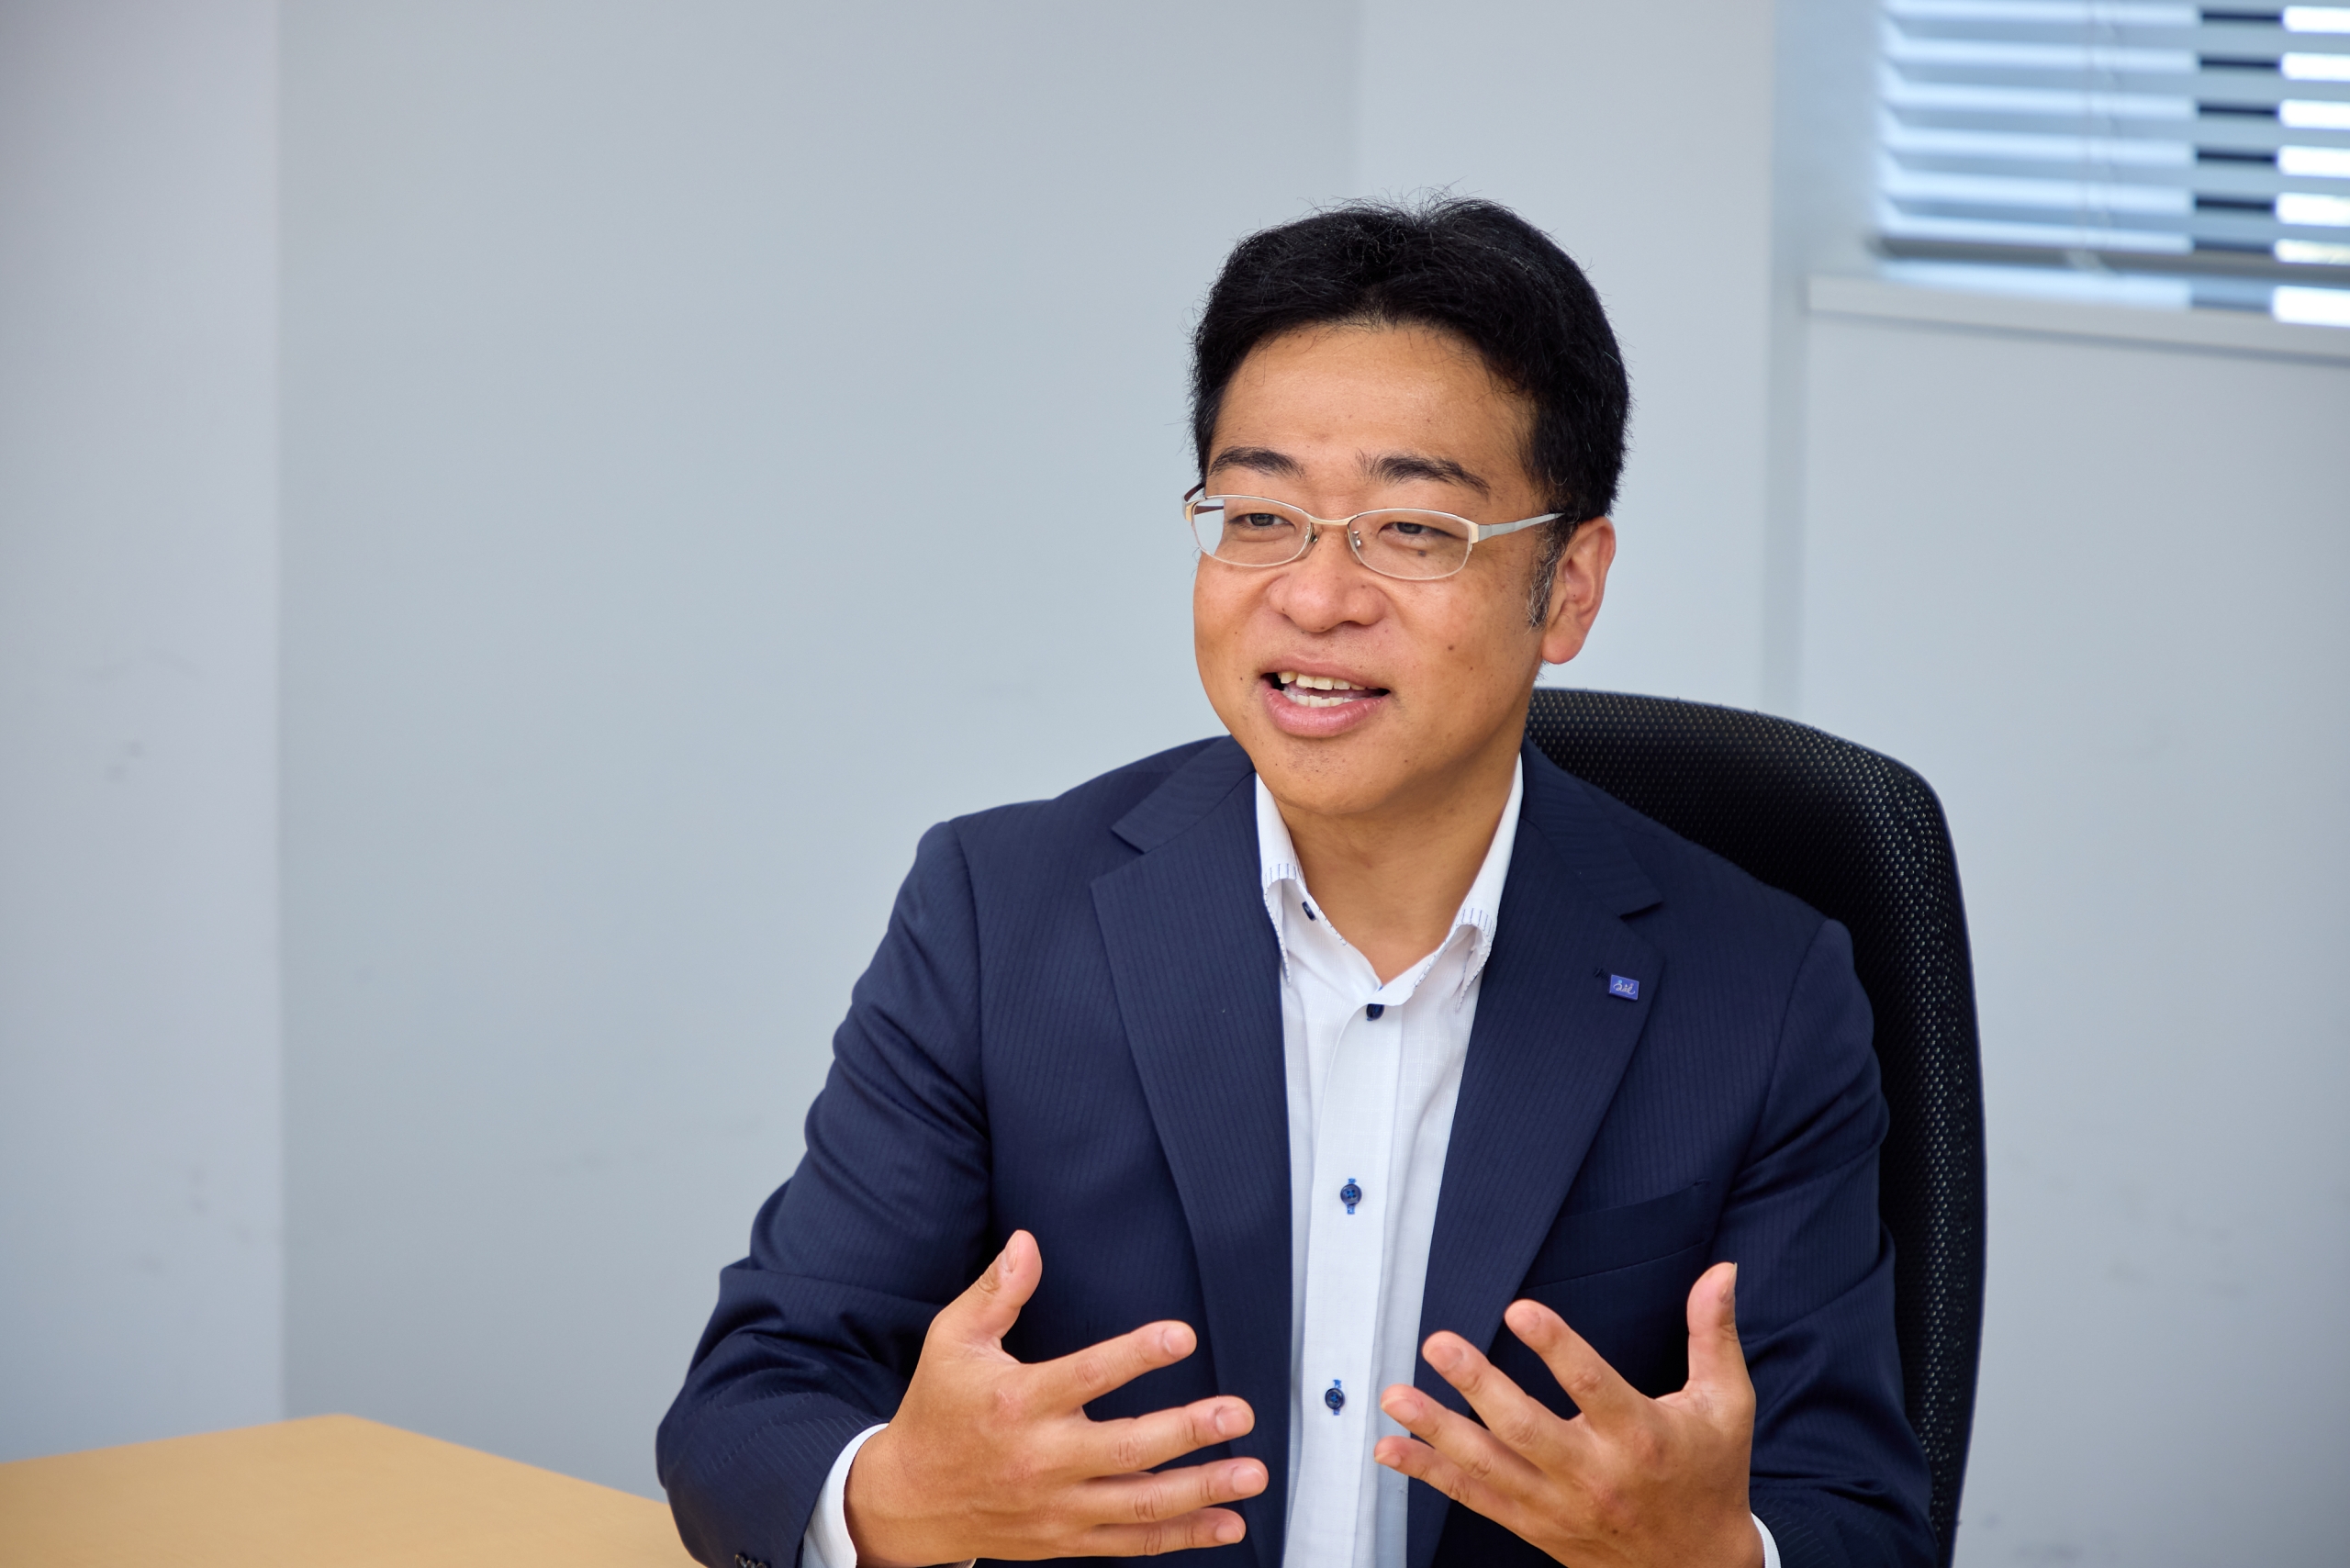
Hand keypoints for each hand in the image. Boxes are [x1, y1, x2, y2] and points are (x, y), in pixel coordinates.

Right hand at [844, 1230, 1265, 1564]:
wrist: (908, 1501)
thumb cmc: (937, 1410)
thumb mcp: (952, 1341)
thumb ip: (996, 1292)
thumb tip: (1026, 1243)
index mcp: (1017, 1403)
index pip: (1086, 1376)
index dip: (1136, 1356)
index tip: (1183, 1336)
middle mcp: (1040, 1459)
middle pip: (1127, 1449)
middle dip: (1189, 1431)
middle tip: (1239, 1413)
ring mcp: (1056, 1506)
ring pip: (1139, 1504)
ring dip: (1202, 1490)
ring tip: (1250, 1473)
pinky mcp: (1064, 1540)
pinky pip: (1131, 1543)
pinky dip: (1183, 1536)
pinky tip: (1228, 1522)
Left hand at [1373, 1261, 1760, 1567]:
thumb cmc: (1712, 1474)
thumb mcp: (1726, 1404)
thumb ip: (1713, 1335)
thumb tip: (1720, 1271)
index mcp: (1641, 1436)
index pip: (1592, 1387)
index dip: (1556, 1348)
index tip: (1519, 1310)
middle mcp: (1595, 1474)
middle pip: (1526, 1429)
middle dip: (1478, 1387)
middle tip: (1438, 1344)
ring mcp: (1559, 1505)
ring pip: (1488, 1467)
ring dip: (1436, 1430)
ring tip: (1394, 1396)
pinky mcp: (1535, 1525)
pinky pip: (1473, 1498)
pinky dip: (1428, 1473)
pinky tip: (1390, 1448)